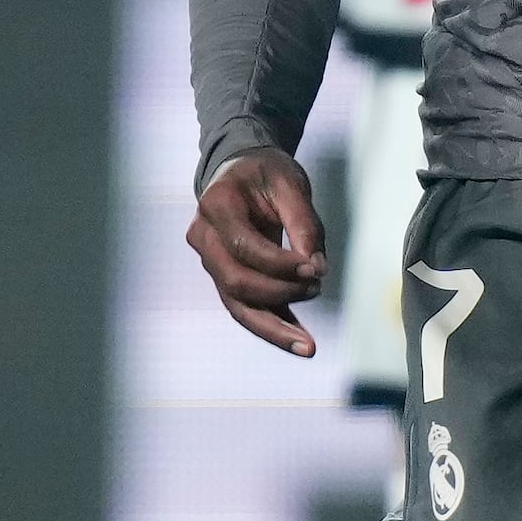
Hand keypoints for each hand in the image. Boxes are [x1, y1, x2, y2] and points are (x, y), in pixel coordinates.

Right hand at [189, 148, 328, 356]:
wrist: (243, 173)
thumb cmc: (266, 174)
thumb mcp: (290, 183)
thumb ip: (303, 222)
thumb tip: (317, 268)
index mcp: (216, 205)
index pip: (243, 246)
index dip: (280, 264)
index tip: (316, 269)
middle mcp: (204, 237)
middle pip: (236, 282)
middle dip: (280, 292)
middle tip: (317, 286)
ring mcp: (211, 262)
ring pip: (237, 306)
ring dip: (275, 329)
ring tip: (308, 346)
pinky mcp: (226, 279)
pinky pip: (247, 310)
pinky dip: (275, 327)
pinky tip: (300, 342)